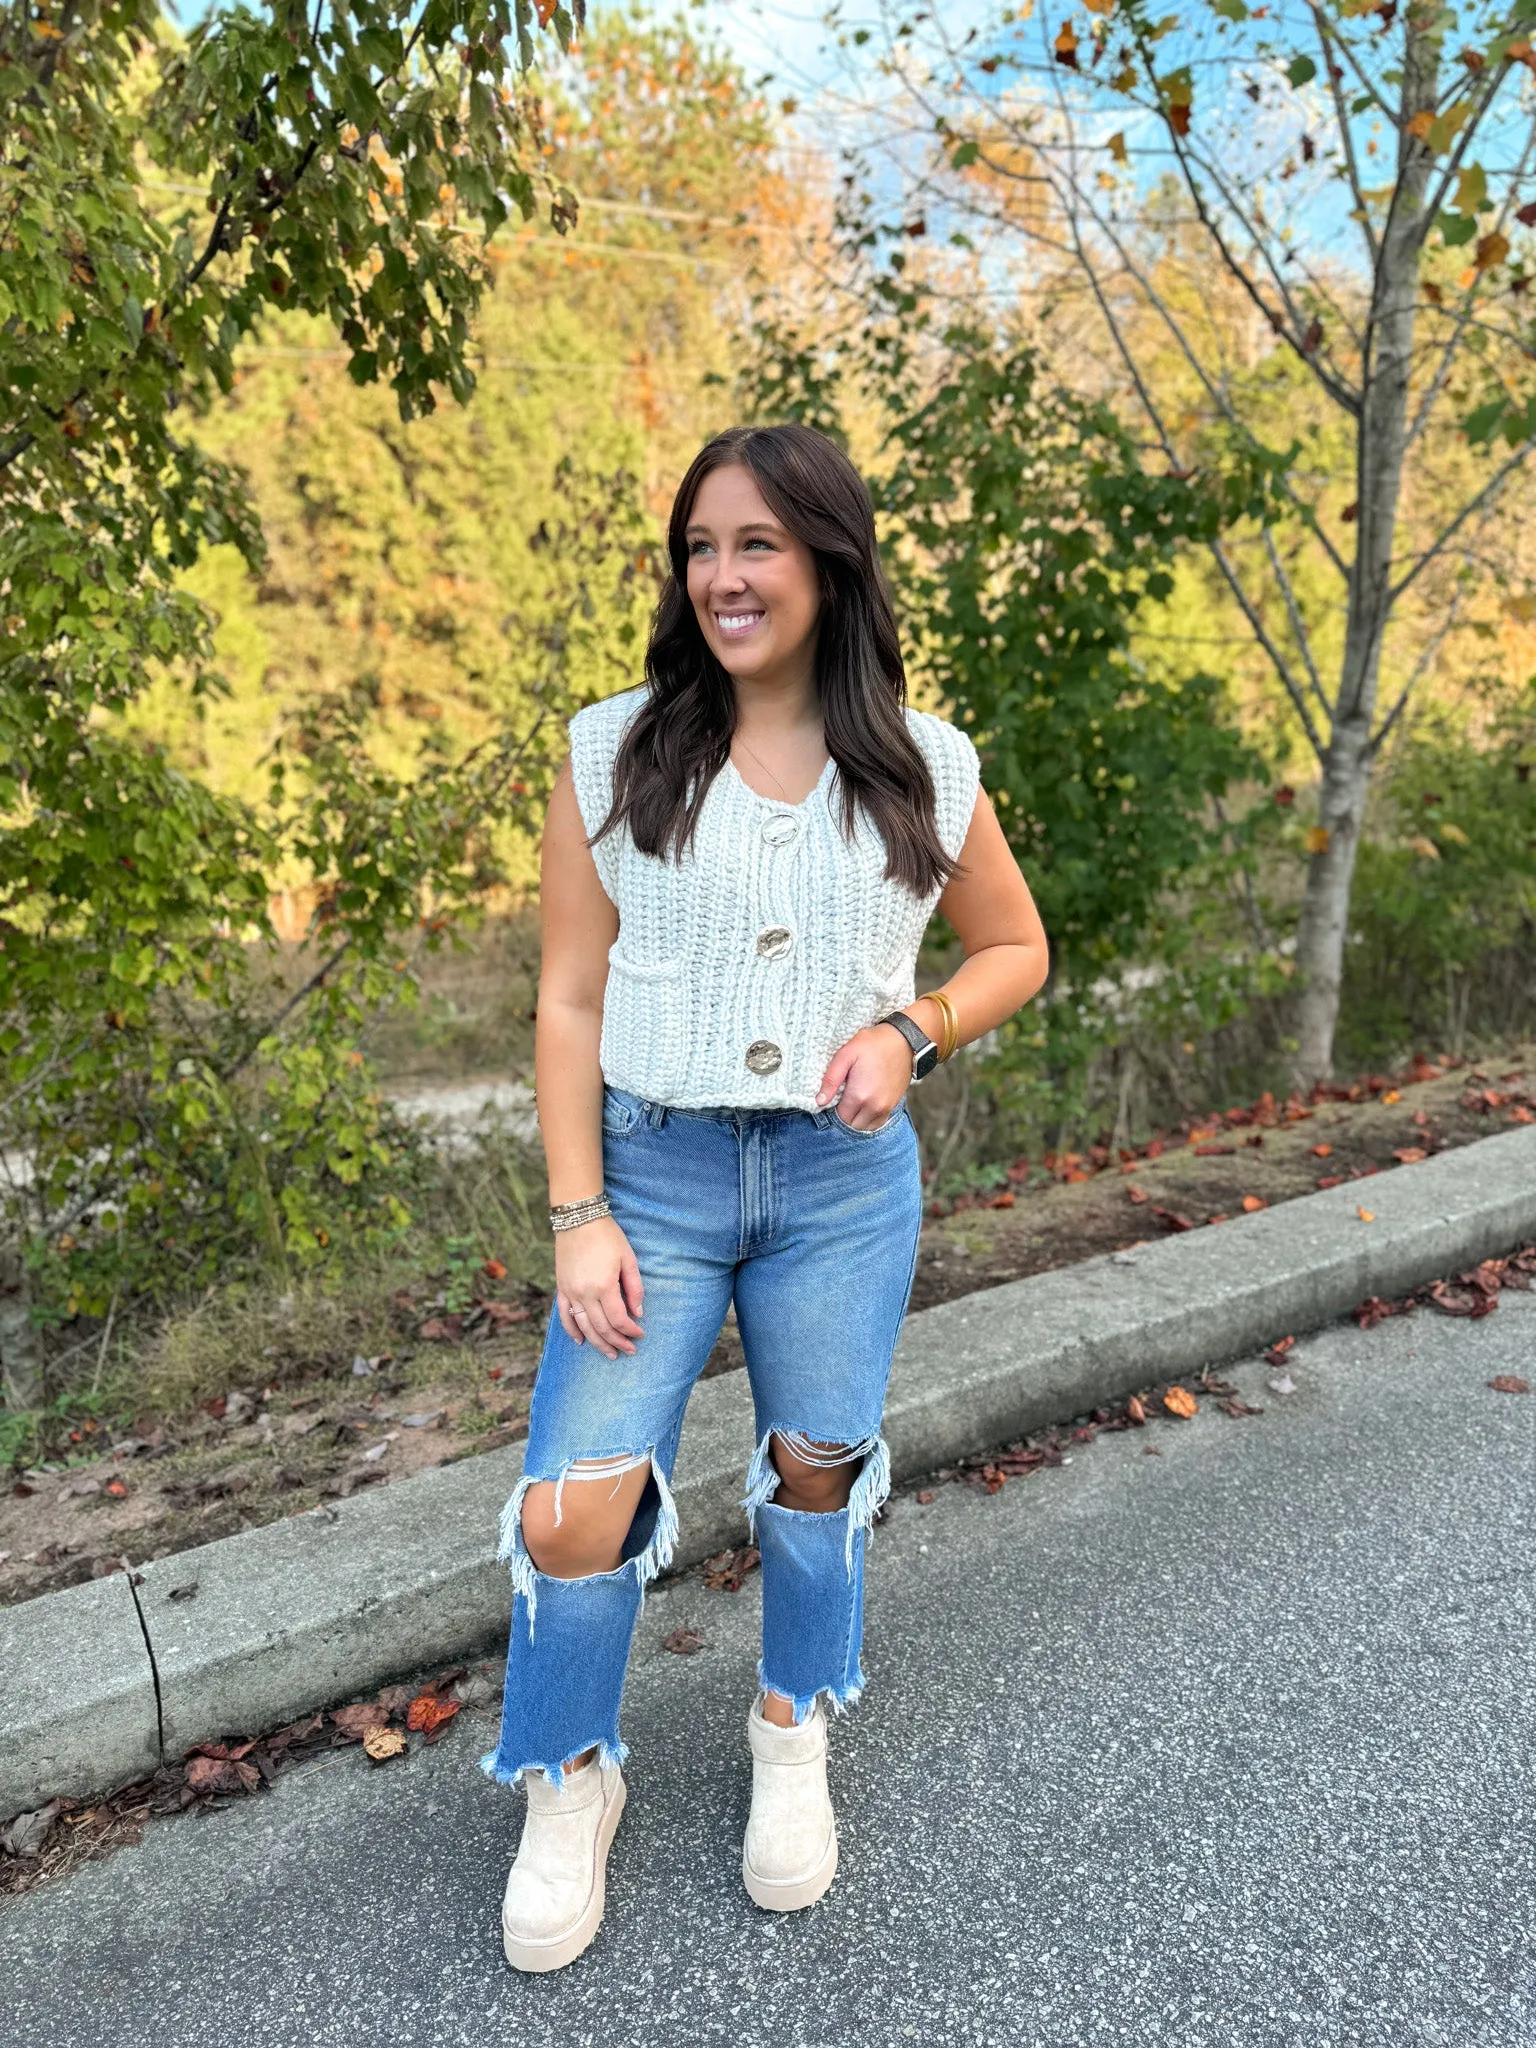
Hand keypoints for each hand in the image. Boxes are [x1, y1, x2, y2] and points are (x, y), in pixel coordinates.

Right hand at [554, 1216, 644, 1358]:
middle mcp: (585, 1293)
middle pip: (602, 1328)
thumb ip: (634, 1287)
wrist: (578, 1219)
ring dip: (597, 1343)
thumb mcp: (628, 1258)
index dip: (631, 1331)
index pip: (619, 1319)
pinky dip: (572, 1330)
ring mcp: (570, 1292)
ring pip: (584, 1326)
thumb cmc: (607, 1236)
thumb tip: (638, 1312)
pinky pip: (565, 1315)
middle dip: (617, 1342)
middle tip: (629, 1350)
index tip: (640, 1335)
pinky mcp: (561, 1288)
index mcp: (604, 1286)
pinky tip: (581, 1341)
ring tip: (610, 1354)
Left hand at [816, 1024, 911, 1129]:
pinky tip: (864, 1104)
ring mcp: (886, 1108)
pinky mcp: (893, 1106)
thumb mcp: (846, 1055)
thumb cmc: (872, 1044)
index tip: (835, 1094)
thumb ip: (831, 1079)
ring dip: (856, 1118)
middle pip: (851, 1124)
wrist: (903, 1040)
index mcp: (859, 1095)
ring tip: (854, 1100)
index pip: (839, 1116)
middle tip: (843, 1095)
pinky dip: (868, 1119)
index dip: (833, 1107)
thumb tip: (820, 1101)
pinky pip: (877, 1123)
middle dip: (844, 1114)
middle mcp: (874, 1107)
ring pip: (864, 1126)